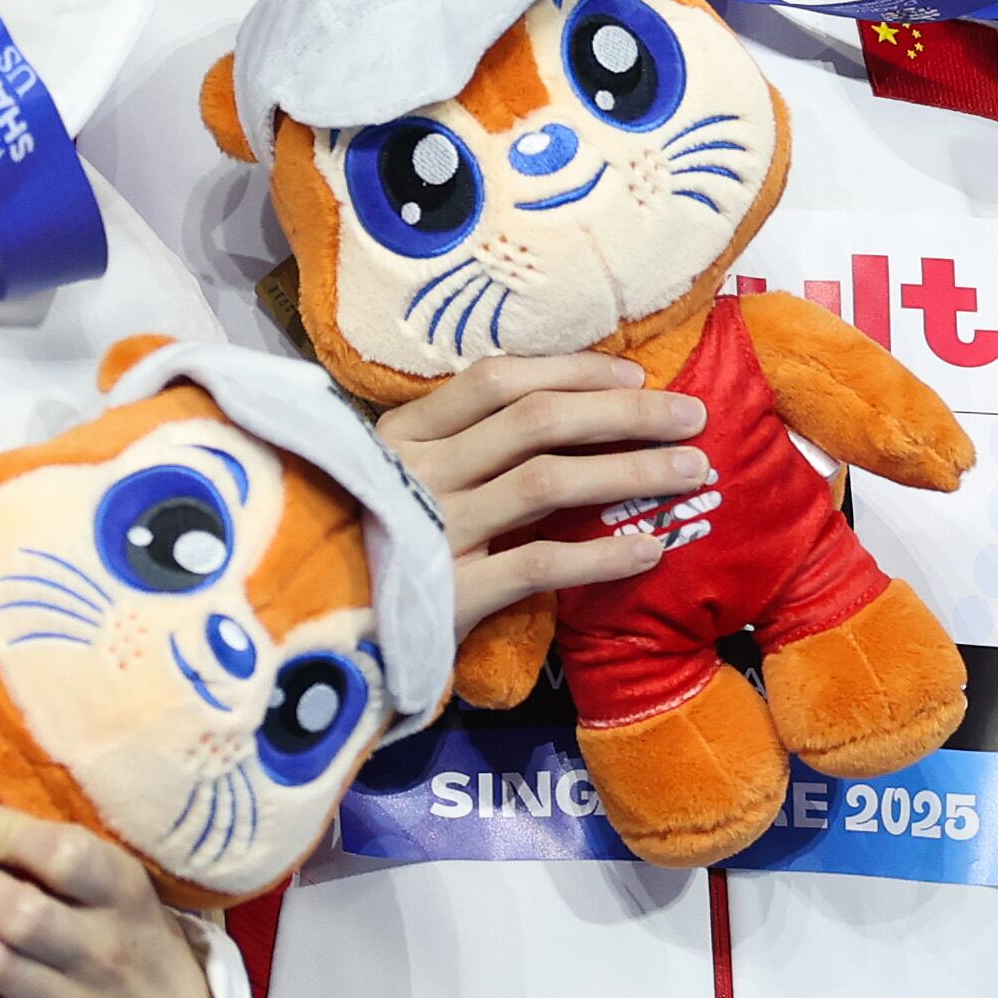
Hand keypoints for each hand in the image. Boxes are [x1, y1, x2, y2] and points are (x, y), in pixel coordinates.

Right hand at [370, 352, 712, 634]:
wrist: (305, 626)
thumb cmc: (362, 543)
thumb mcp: (392, 475)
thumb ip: (455, 445)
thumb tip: (561, 411)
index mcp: (404, 433)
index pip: (497, 380)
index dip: (573, 372)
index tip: (635, 376)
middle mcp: (420, 471)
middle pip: (537, 422)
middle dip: (624, 414)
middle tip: (691, 417)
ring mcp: (434, 529)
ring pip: (547, 482)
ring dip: (629, 471)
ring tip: (690, 472)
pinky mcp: (448, 593)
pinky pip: (538, 564)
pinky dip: (600, 555)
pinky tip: (650, 551)